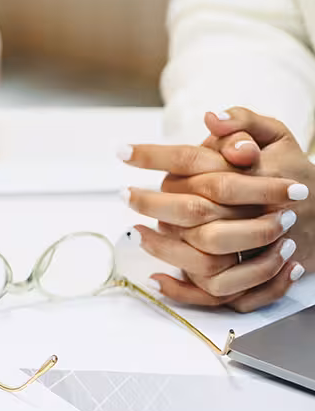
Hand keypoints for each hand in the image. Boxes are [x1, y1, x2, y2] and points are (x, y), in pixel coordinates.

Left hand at [120, 108, 313, 311]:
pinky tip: (159, 277)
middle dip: (151, 203)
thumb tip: (211, 118)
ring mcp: (259, 248)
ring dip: (165, 247)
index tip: (121, 151)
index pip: (194, 160)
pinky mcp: (258, 276)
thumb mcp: (276, 135)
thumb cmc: (290, 168)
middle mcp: (255, 213)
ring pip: (205, 256)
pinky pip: (220, 292)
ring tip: (138, 232)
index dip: (153, 155)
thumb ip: (244, 122)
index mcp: (252, 174)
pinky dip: (186, 290)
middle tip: (124, 195)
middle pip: (194, 210)